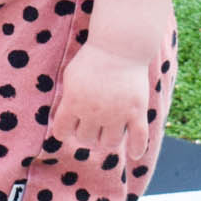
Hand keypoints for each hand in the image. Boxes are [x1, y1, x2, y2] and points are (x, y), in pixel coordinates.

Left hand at [52, 44, 150, 163]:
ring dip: (107, 139)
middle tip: (92, 124)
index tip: (68, 126)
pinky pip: (138, 138)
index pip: (61, 131)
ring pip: (109, 143)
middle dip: (87, 133)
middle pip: (86, 139)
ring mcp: (116, 114)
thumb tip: (64, 119)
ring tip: (108, 131)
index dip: (64, 130)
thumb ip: (67, 99)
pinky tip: (135, 154)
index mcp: (73, 103)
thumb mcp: (71, 76)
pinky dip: (137, 149)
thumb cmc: (92, 59)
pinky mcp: (136, 112)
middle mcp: (93, 112)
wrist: (119, 46)